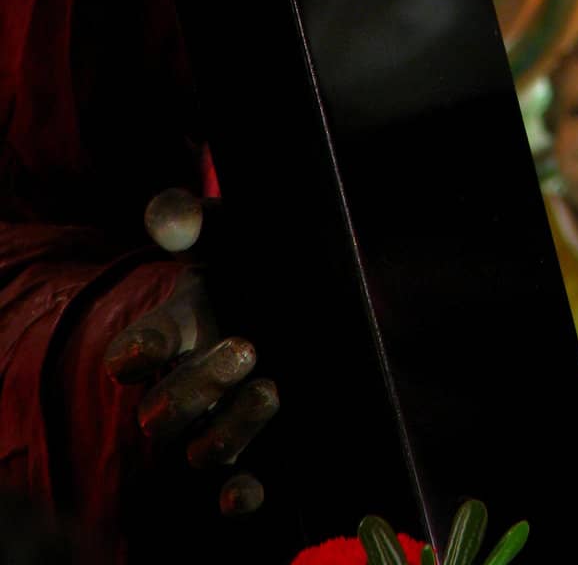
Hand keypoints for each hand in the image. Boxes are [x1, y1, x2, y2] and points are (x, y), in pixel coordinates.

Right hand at [103, 189, 278, 515]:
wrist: (309, 293)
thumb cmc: (259, 258)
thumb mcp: (234, 228)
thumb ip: (198, 216)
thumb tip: (168, 215)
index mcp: (176, 331)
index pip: (133, 355)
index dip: (139, 352)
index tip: (154, 344)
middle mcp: (189, 384)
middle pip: (162, 414)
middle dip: (198, 386)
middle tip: (245, 347)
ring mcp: (218, 421)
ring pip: (201, 451)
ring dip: (229, 428)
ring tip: (271, 387)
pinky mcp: (256, 450)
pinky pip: (232, 492)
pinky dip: (237, 497)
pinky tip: (249, 491)